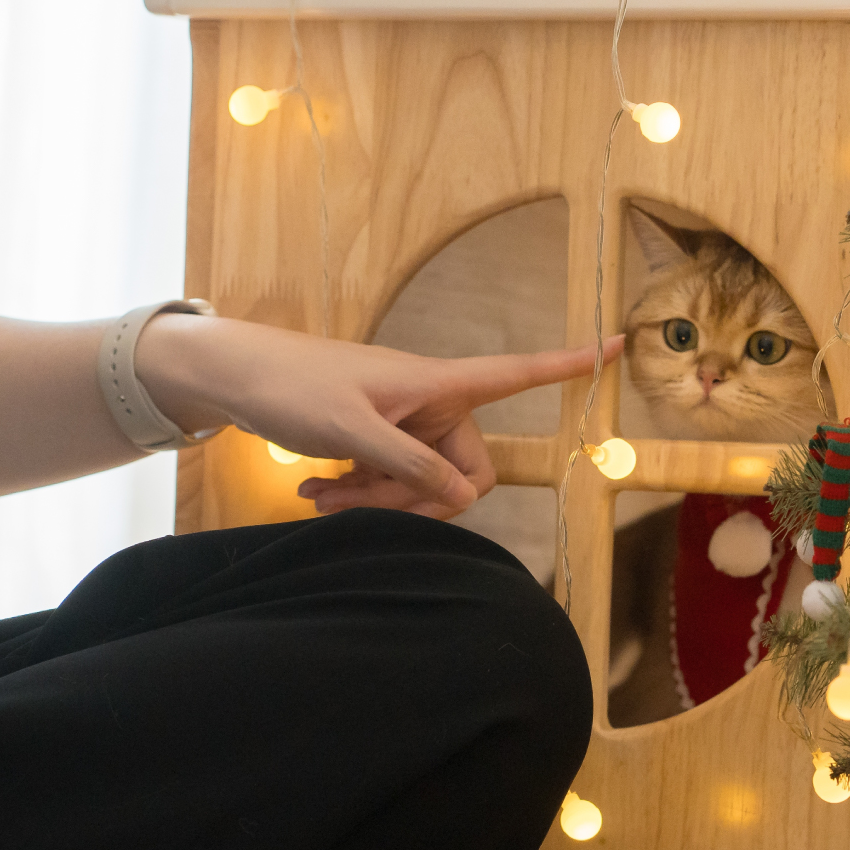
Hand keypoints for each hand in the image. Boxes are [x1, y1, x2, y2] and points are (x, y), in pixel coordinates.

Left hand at [135, 316, 623, 517]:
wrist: (231, 376)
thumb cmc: (292, 386)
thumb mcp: (354, 432)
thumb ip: (412, 467)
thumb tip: (465, 495)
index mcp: (438, 385)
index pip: (519, 372)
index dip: (569, 364)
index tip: (618, 342)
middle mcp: (431, 404)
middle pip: (463, 471)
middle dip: (415, 500)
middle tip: (358, 506)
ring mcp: (404, 425)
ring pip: (422, 486)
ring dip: (376, 503)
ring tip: (320, 497)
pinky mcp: (378, 440)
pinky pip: (391, 482)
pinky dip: (358, 495)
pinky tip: (314, 492)